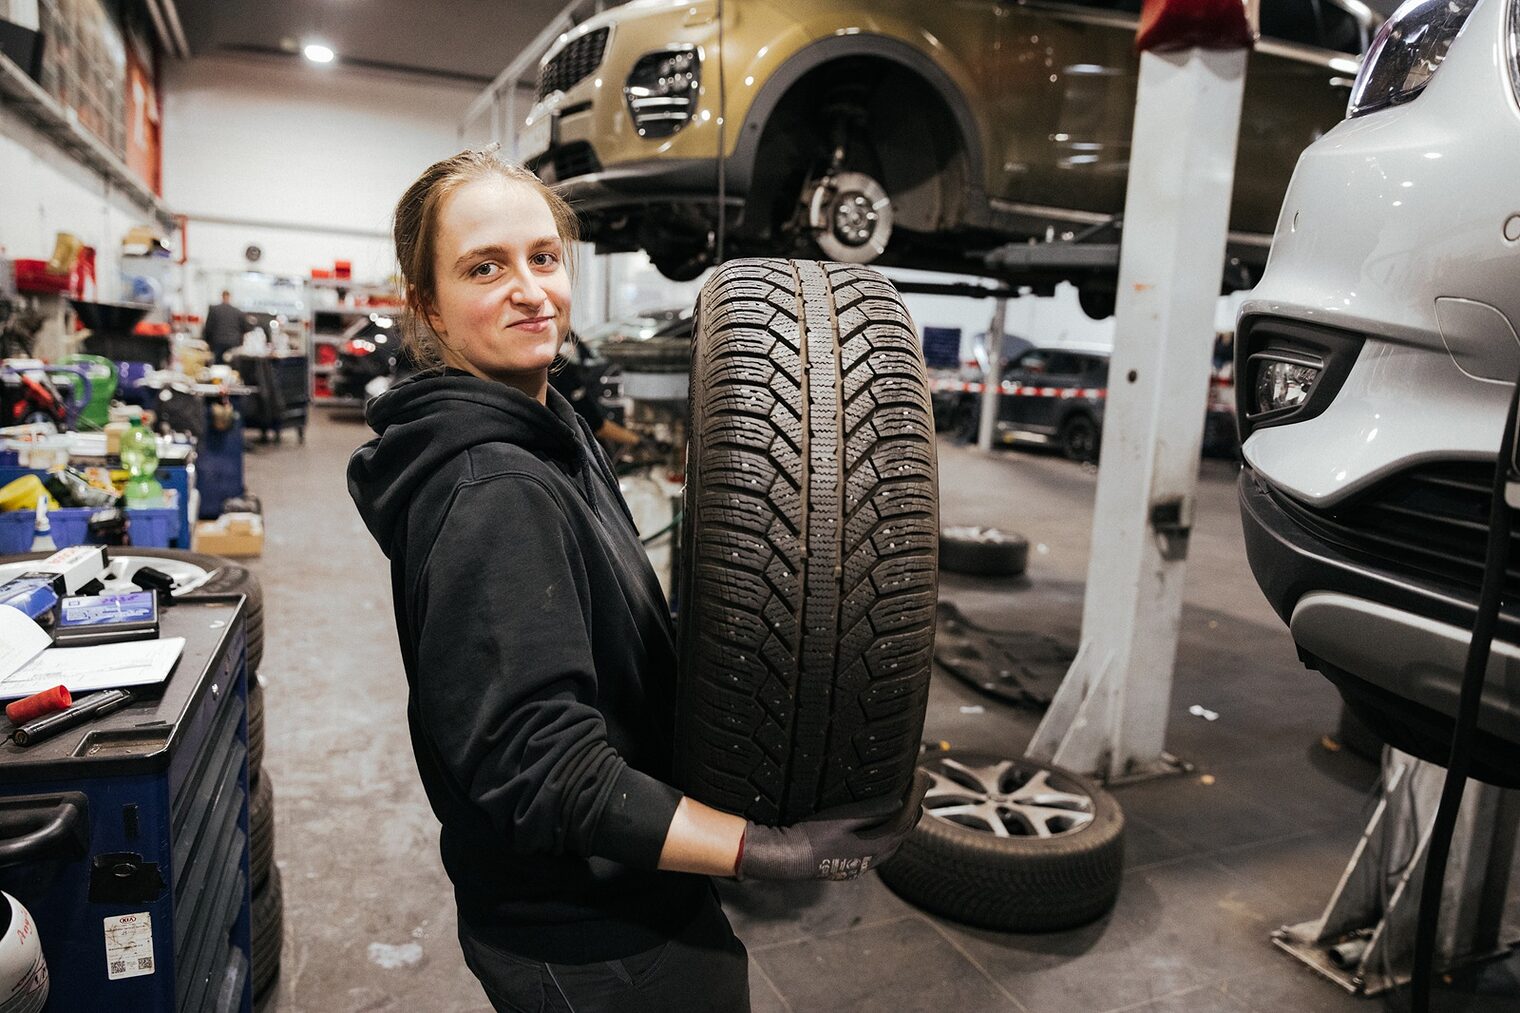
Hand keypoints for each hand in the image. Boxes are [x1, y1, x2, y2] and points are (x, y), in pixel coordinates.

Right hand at [736, 771, 930, 880]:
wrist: (790, 858)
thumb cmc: (813, 837)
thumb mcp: (844, 817)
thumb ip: (873, 810)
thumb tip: (900, 800)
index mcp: (877, 846)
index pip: (906, 817)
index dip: (916, 794)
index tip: (921, 775)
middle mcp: (875, 858)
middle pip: (905, 831)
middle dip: (914, 807)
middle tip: (917, 784)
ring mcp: (865, 864)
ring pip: (895, 842)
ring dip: (903, 821)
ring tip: (905, 802)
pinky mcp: (855, 865)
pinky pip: (883, 848)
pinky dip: (890, 833)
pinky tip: (882, 826)